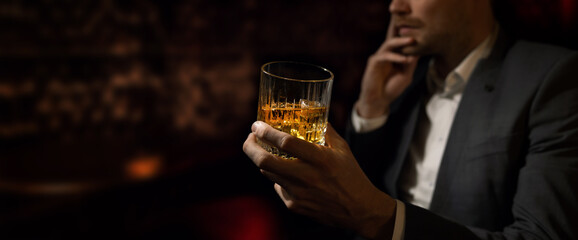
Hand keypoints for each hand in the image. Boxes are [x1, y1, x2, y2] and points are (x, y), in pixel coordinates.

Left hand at [243, 121, 396, 238]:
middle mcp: (306, 177)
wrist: (358, 209)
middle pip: (265, 162)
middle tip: (250, 138)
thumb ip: (325, 129)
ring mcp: (298, 193)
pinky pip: (278, 186)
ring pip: (268, 174)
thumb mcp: (342, 148)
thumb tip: (310, 111)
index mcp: (320, 159)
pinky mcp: (294, 205)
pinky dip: (277, 177)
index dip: (266, 132)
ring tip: (264, 150)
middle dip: (250, 147)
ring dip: (262, 160)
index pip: (285, 143)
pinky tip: (285, 172)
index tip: (257, 125)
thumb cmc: (351, 175)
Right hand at [356, 18, 419, 117]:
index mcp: (395, 55)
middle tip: (415, 24)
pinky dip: (395, 57)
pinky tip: (405, 60)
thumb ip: (411, 63)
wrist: (379, 101)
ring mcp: (379, 56)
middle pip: (394, 36)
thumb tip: (420, 50)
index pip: (402, 41)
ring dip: (401, 41)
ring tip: (412, 40)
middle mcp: (387, 53)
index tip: (422, 27)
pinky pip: (385, 56)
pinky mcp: (373, 62)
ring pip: (389, 43)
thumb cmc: (392, 88)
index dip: (409, 33)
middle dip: (402, 29)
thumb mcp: (406, 75)